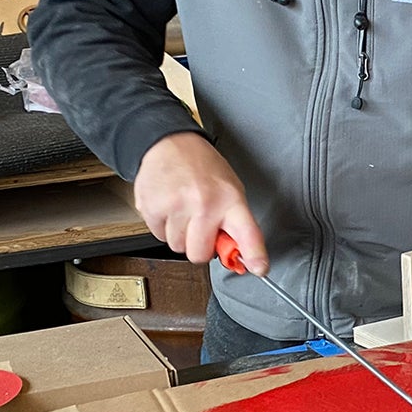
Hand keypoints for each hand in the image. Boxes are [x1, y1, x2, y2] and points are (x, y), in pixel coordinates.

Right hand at [132, 131, 268, 270]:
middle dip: (199, 246)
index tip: (259, 268)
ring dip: (179, 235)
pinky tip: (169, 206)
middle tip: (200, 226)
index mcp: (230, 200)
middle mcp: (204, 204)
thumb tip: (238, 258)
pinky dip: (163, 226)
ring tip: (183, 210)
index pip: (247, 234)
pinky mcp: (152, 207)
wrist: (169, 142)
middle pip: (199, 254)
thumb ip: (234, 224)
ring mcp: (176, 206)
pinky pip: (158, 236)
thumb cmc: (203, 168)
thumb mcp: (230, 189)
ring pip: (176, 247)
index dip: (254, 255)